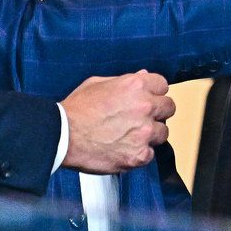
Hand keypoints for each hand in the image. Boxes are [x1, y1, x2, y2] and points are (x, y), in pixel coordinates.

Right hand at [59, 71, 175, 174]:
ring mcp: (144, 132)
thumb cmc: (76, 110)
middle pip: (168, 108)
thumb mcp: (98, 84)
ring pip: (163, 132)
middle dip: (157, 112)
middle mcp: (145, 107)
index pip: (163, 85)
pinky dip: (140, 153)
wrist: (62, 136)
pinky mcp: (139, 155)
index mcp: (136, 86)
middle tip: (142, 118)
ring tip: (132, 136)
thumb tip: (143, 76)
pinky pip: (150, 154)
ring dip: (151, 134)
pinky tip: (124, 149)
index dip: (154, 93)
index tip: (148, 99)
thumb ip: (125, 80)